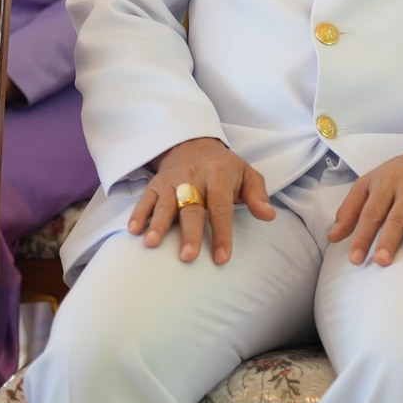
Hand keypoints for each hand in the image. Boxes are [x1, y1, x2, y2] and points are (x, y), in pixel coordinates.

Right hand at [128, 137, 275, 264]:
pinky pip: (145, 199)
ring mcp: (172, 181)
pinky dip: (138, 214)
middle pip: (191, 208)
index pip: (221, 207)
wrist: (193, 144)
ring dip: (157, 224)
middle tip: (187, 257)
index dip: (222, 233)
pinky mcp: (155, 184)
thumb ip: (258, 195)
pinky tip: (134, 231)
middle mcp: (193, 178)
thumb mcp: (247, 174)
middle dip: (189, 233)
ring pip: (165, 204)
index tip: (222, 258)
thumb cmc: (224, 167)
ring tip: (151, 244)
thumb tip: (268, 216)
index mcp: (218, 175)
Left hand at [327, 138, 402, 266]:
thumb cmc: (402, 173)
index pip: (371, 213)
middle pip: (397, 216)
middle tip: (382, 261)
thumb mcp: (372, 182)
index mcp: (386, 182)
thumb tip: (333, 237)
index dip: (362, 236)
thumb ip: (351, 209)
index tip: (355, 259)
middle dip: (389, 239)